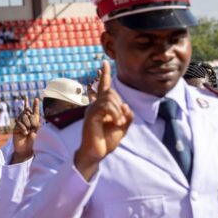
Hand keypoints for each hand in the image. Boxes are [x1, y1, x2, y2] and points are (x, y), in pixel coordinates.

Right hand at [10, 97, 39, 163]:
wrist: (26, 150)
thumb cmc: (34, 142)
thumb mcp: (38, 132)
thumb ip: (35, 122)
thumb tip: (28, 114)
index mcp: (35, 122)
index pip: (35, 112)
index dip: (35, 105)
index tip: (36, 98)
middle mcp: (28, 121)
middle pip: (28, 113)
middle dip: (32, 120)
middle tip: (33, 129)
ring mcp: (21, 124)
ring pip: (24, 117)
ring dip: (27, 124)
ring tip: (28, 132)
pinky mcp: (16, 127)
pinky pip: (19, 123)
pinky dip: (23, 128)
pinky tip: (24, 133)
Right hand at [74, 61, 132, 179]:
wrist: (96, 154)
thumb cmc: (106, 141)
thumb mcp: (122, 127)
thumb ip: (126, 115)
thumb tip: (125, 106)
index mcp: (100, 107)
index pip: (103, 87)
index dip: (105, 75)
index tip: (105, 63)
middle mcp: (94, 106)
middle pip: (110, 92)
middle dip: (119, 104)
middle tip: (122, 120)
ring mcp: (91, 111)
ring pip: (108, 98)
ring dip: (118, 110)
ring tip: (119, 123)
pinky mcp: (91, 116)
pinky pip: (105, 107)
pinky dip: (114, 113)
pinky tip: (116, 123)